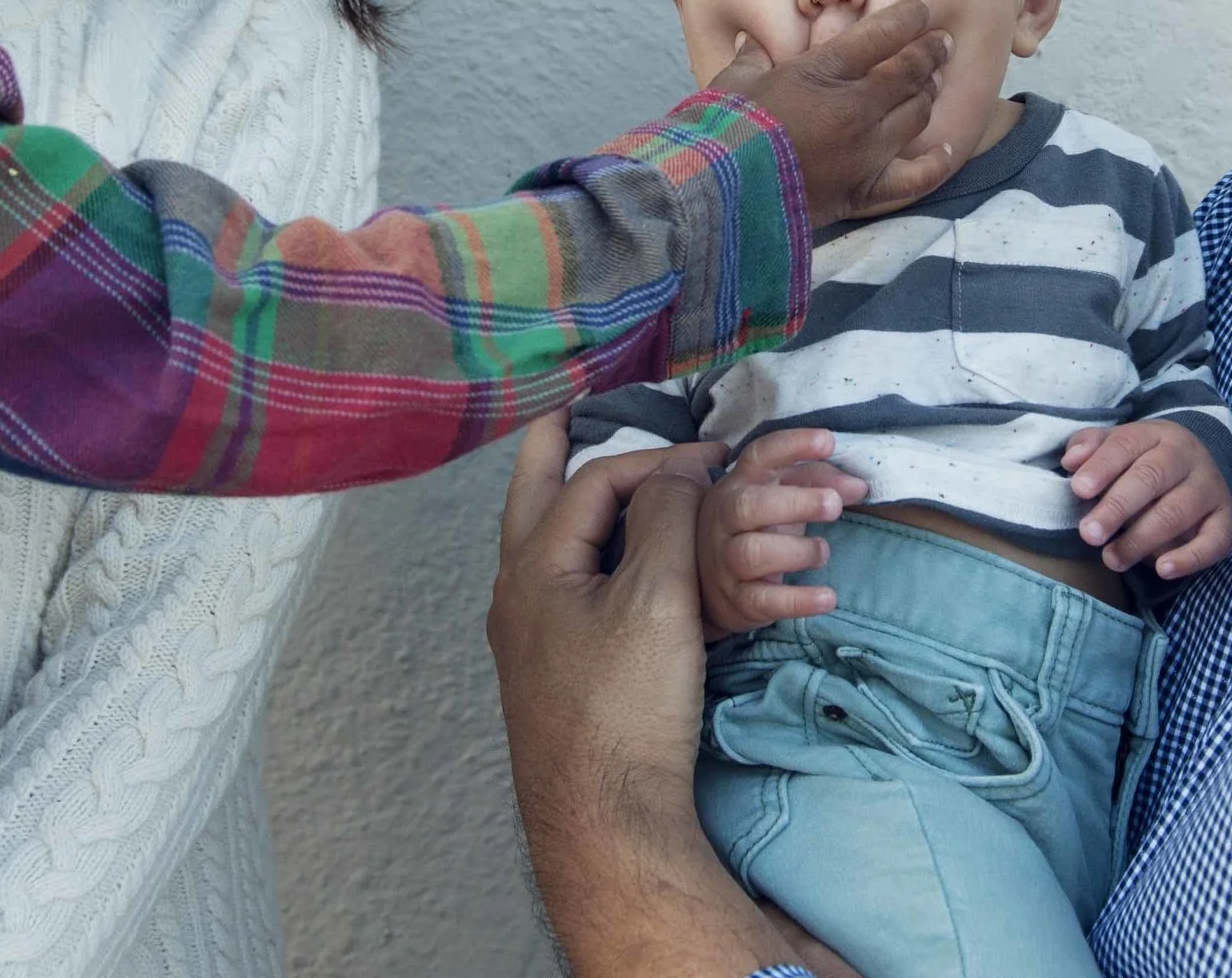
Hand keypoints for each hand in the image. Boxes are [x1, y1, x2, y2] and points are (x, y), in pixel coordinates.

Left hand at [488, 412, 793, 976]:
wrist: (605, 819)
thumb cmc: (626, 704)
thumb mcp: (657, 598)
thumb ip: (669, 519)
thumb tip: (679, 470)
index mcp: (533, 565)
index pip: (594, 480)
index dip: (657, 458)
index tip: (714, 458)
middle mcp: (518, 593)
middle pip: (530, 499)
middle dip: (552, 452)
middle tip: (568, 412)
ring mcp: (531, 635)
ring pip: (546, 544)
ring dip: (573, 503)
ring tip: (595, 474)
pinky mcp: (556, 670)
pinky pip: (566, 585)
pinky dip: (593, 552)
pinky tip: (620, 562)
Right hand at [698, 428, 868, 638]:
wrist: (709, 583)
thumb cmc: (758, 527)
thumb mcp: (781, 496)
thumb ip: (819, 482)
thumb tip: (858, 486)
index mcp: (740, 484)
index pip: (759, 456)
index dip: (792, 445)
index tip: (828, 441)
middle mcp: (725, 518)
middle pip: (748, 506)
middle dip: (795, 503)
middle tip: (834, 505)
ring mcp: (726, 560)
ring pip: (752, 553)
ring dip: (796, 551)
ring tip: (823, 552)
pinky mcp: (737, 599)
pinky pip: (764, 601)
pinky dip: (798, 600)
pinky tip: (827, 597)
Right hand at [711, 0, 958, 223]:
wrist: (716, 196)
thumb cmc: (720, 133)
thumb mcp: (731, 83)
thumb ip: (751, 60)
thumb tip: (753, 45)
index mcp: (823, 73)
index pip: (883, 35)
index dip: (909, 18)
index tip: (921, 10)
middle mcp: (855, 109)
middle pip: (911, 73)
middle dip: (931, 53)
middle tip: (941, 44)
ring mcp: (865, 152)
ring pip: (917, 115)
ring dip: (928, 96)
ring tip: (932, 85)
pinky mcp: (862, 192)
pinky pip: (914, 178)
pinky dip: (935, 164)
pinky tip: (947, 151)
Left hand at [1061, 418, 1231, 578]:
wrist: (1196, 469)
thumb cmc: (1141, 464)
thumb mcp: (1116, 448)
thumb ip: (1090, 449)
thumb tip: (1071, 460)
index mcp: (1156, 435)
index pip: (1127, 445)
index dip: (1102, 467)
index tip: (1078, 490)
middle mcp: (1187, 457)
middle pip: (1152, 477)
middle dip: (1117, 506)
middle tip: (1089, 533)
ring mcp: (1209, 488)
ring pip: (1178, 512)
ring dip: (1141, 539)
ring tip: (1111, 559)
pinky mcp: (1224, 521)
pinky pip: (1215, 540)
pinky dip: (1190, 558)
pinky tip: (1163, 569)